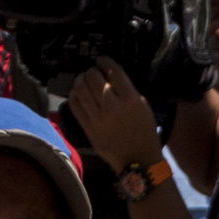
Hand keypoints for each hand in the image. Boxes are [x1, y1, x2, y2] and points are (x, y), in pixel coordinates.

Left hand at [66, 59, 167, 181]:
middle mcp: (113, 105)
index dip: (104, 60)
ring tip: (82, 80)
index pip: (113, 71)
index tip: (101, 59)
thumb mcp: (143, 107)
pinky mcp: (88, 127)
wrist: (138, 160)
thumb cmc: (144, 132)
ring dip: (80, 80)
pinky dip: (74, 96)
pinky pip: (75, 106)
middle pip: (94, 77)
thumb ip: (128, 91)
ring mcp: (98, 117)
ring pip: (81, 89)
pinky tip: (77, 94)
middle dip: (91, 71)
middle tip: (92, 72)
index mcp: (130, 99)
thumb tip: (110, 77)